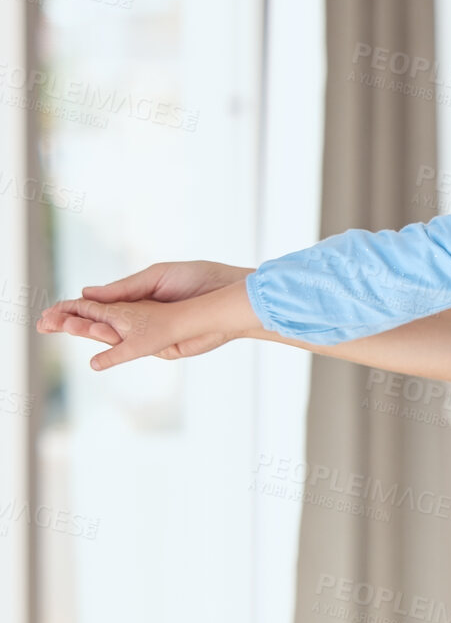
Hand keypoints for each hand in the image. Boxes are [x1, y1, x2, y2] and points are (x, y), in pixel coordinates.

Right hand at [36, 260, 254, 356]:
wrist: (232, 293)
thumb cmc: (199, 278)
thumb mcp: (157, 276)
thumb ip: (124, 287)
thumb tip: (88, 292)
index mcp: (137, 297)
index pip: (99, 305)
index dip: (74, 309)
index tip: (50, 311)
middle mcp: (142, 318)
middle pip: (101, 325)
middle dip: (74, 324)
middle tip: (46, 323)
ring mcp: (153, 334)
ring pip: (115, 338)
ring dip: (90, 332)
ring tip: (65, 326)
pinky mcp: (167, 345)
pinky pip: (138, 346)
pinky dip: (118, 341)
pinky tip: (99, 333)